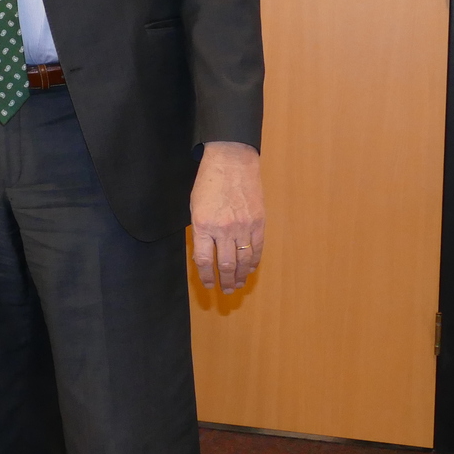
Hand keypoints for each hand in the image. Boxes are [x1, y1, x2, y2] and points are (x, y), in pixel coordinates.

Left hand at [189, 140, 264, 293]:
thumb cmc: (209, 183)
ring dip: (240, 276)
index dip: (205, 277)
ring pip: (243, 260)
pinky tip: (249, 270)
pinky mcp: (258, 222)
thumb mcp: (195, 207)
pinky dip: (253, 262)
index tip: (207, 285)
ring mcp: (243, 226)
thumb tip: (205, 254)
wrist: (232, 163)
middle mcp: (223, 229)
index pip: (203, 260)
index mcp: (202, 225)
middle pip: (225, 265)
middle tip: (226, 291)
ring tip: (237, 285)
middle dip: (225, 281)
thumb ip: (200, 231)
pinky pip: (257, 248)